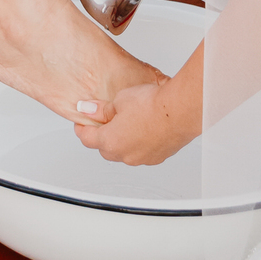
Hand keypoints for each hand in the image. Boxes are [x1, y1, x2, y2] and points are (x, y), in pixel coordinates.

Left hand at [74, 78, 189, 164]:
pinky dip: (139, 141)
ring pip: (125, 151)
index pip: (87, 138)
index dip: (82, 127)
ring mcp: (143, 159)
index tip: (81, 120)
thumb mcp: (119, 100)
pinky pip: (142, 151)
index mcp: (110, 142)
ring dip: (122, 139)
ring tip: (128, 120)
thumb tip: (88, 109)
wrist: (179, 111)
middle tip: (104, 119)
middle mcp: (125, 155)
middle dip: (102, 134)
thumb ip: (102, 109)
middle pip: (105, 148)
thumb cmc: (151, 105)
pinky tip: (144, 126)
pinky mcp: (158, 157)